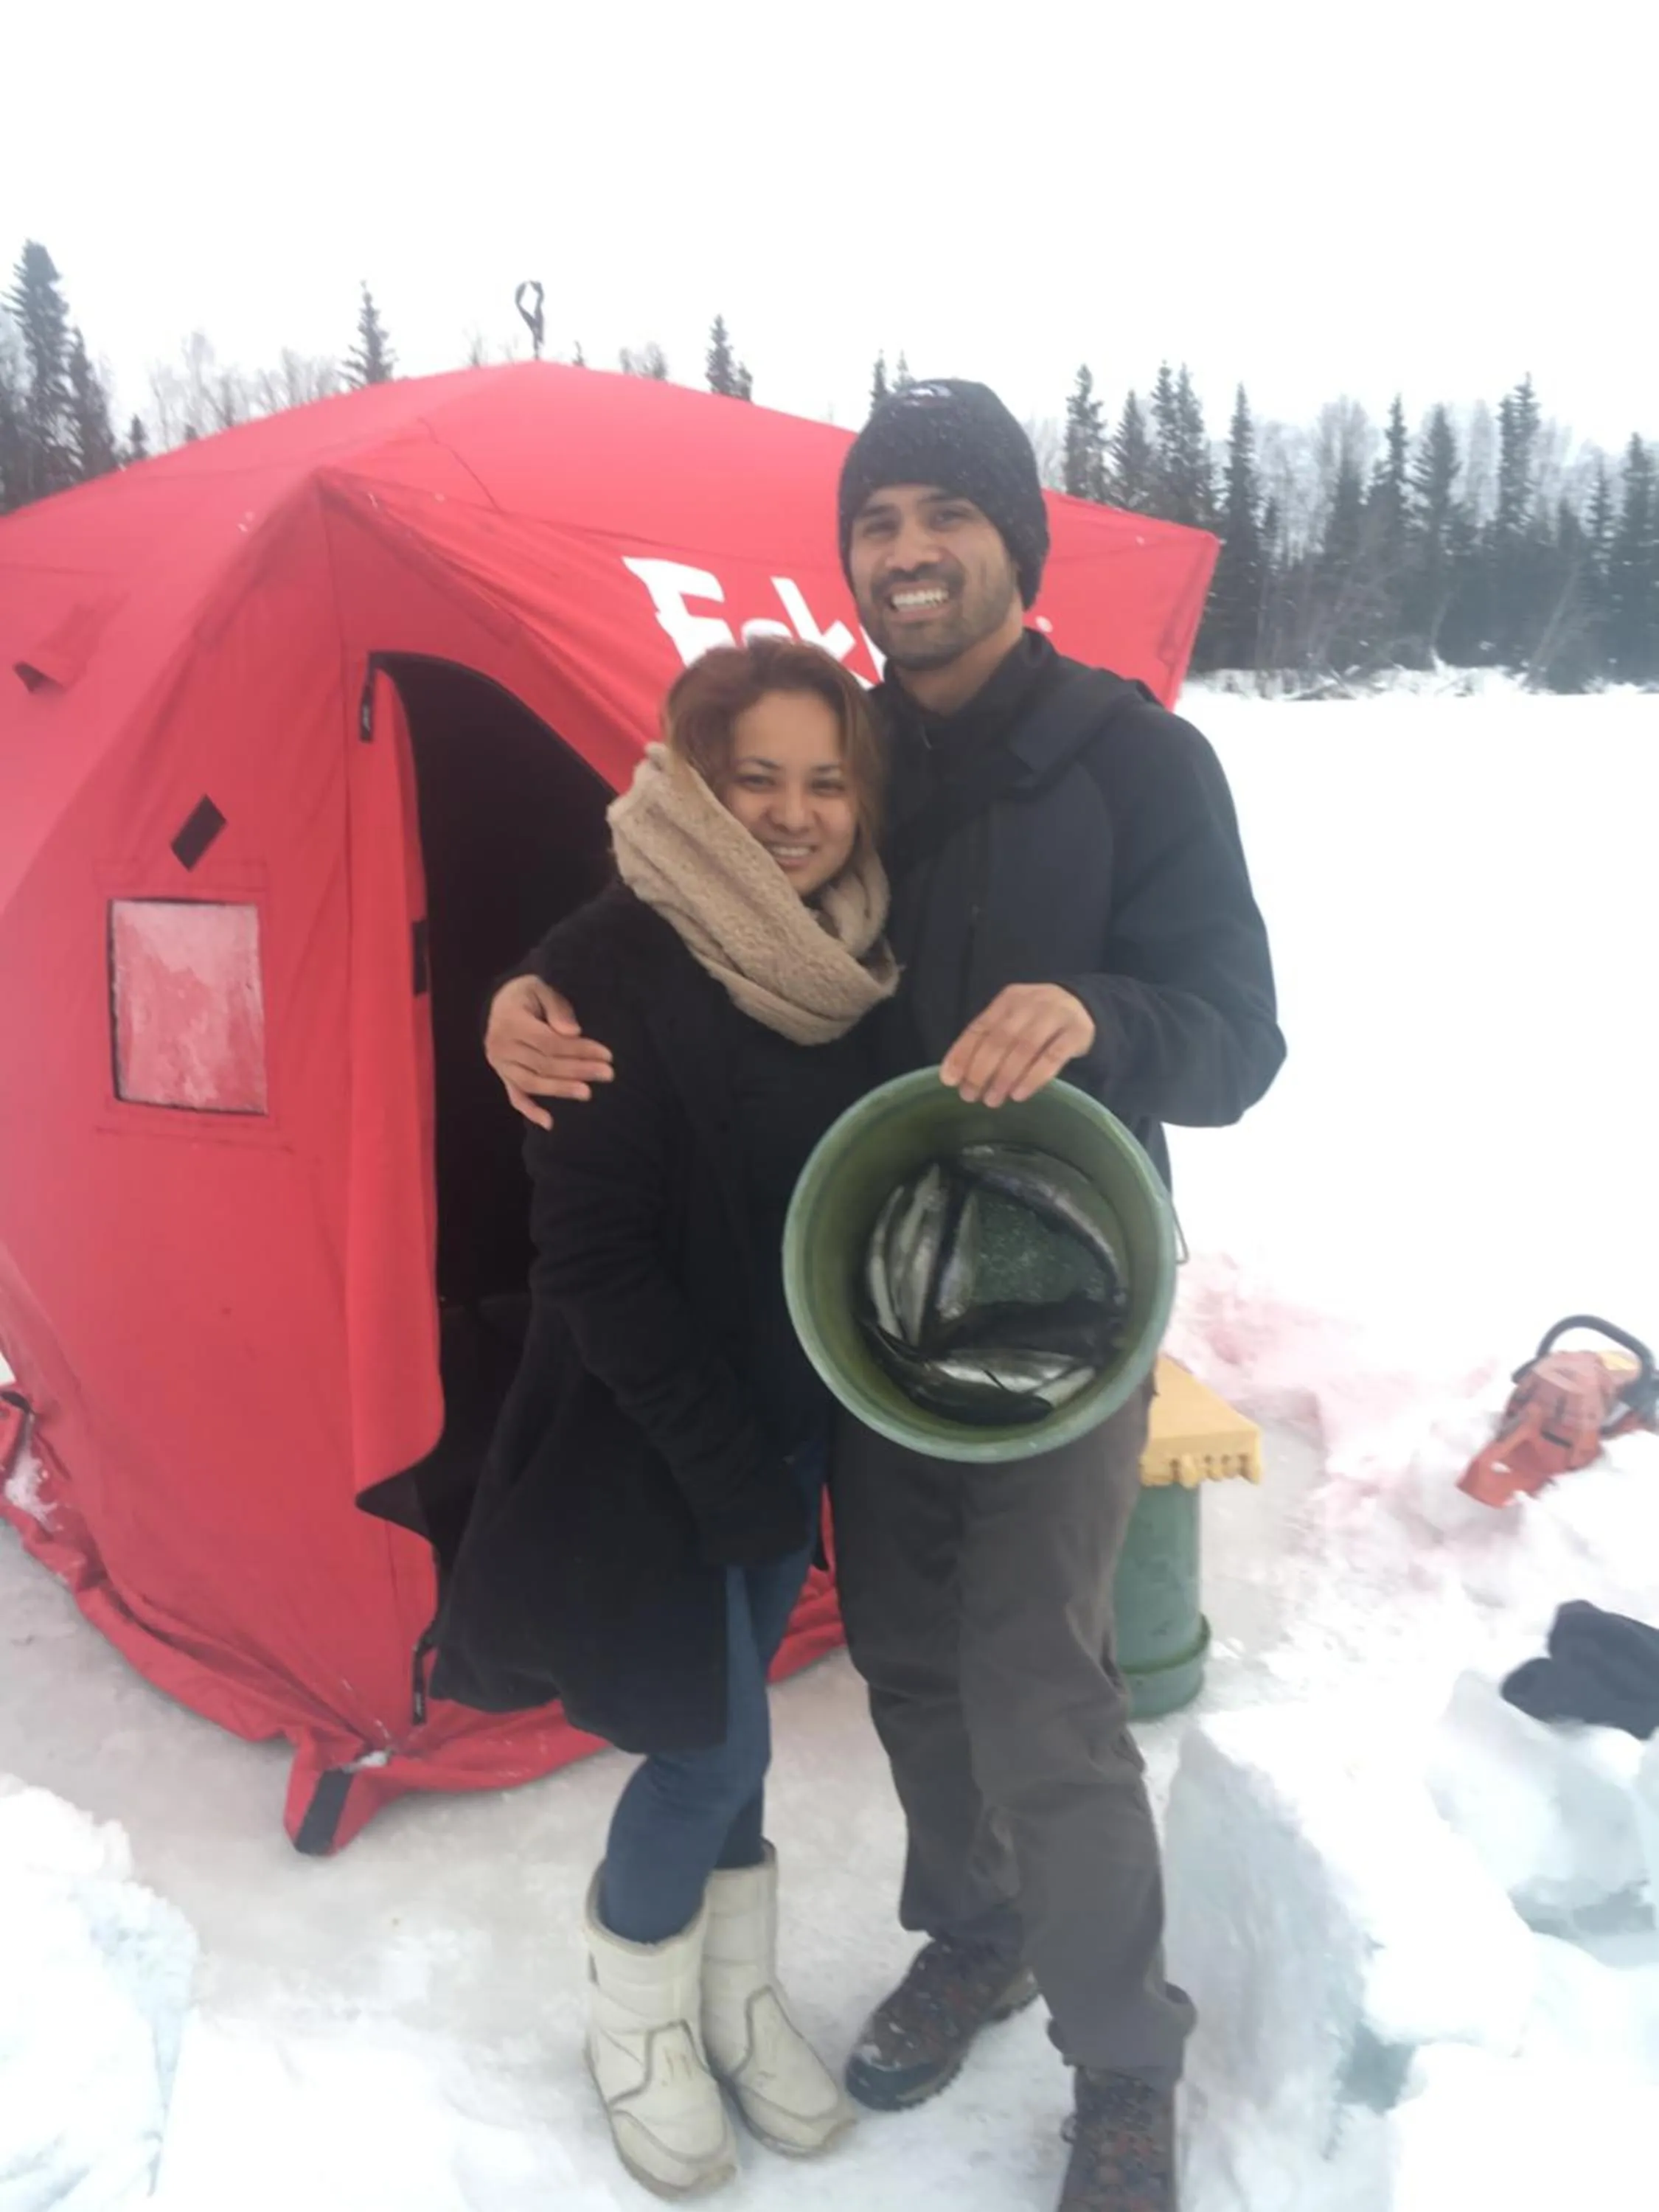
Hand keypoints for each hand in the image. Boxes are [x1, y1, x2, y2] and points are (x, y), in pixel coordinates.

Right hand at [484, 975, 612, 1129]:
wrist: (501, 1002)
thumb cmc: (528, 994)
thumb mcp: (542, 988)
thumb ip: (557, 1008)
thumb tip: (572, 1032)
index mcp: (510, 1021)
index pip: (549, 1043)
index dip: (578, 1050)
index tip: (606, 1055)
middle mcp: (500, 1046)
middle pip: (543, 1064)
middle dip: (578, 1070)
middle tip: (608, 1074)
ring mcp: (500, 1064)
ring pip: (532, 1083)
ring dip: (560, 1090)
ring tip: (587, 1093)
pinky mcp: (503, 1076)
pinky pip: (515, 1096)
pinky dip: (531, 1111)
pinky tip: (549, 1123)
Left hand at [940, 985, 1096, 1107]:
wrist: (1084, 1007)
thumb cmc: (1037, 1021)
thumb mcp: (1013, 1021)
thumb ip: (988, 1041)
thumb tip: (954, 1076)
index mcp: (1008, 1000)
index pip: (980, 1027)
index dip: (962, 1054)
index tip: (949, 1081)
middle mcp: (1030, 1003)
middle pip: (1000, 1039)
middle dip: (981, 1070)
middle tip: (970, 1096)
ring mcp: (1056, 1016)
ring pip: (1025, 1048)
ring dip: (1004, 1077)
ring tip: (992, 1101)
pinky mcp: (1077, 1032)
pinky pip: (1053, 1057)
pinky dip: (1033, 1077)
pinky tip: (1019, 1094)